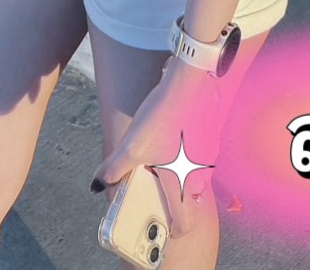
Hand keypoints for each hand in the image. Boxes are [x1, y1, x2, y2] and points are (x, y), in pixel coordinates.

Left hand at [93, 57, 222, 238]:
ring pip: (194, 174)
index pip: (184, 223)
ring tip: (161, 154)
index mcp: (182, 183)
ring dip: (181, 171)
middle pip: (188, 198)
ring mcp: (210, 156)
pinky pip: (199, 154)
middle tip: (156, 183)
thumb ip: (113, 169)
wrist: (188, 82)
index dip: (173, 228)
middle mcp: (200, 175)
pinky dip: (187, 151)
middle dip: (173, 194)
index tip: (162, 222)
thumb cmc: (162, 118)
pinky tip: (172, 132)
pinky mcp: (212, 137)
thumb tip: (97, 185)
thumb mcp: (131, 146)